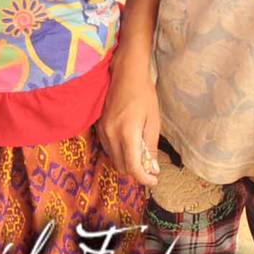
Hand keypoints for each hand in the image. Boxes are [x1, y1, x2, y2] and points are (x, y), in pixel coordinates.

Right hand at [96, 54, 161, 185]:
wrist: (125, 73)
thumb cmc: (144, 95)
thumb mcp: (153, 121)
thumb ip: (150, 146)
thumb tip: (152, 168)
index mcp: (127, 133)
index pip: (133, 167)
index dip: (144, 179)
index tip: (154, 179)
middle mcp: (111, 135)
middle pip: (121, 167)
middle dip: (136, 171)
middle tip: (149, 165)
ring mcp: (102, 131)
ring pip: (113, 159)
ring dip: (127, 162)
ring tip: (140, 153)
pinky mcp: (99, 126)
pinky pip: (108, 148)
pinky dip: (119, 152)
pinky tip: (129, 143)